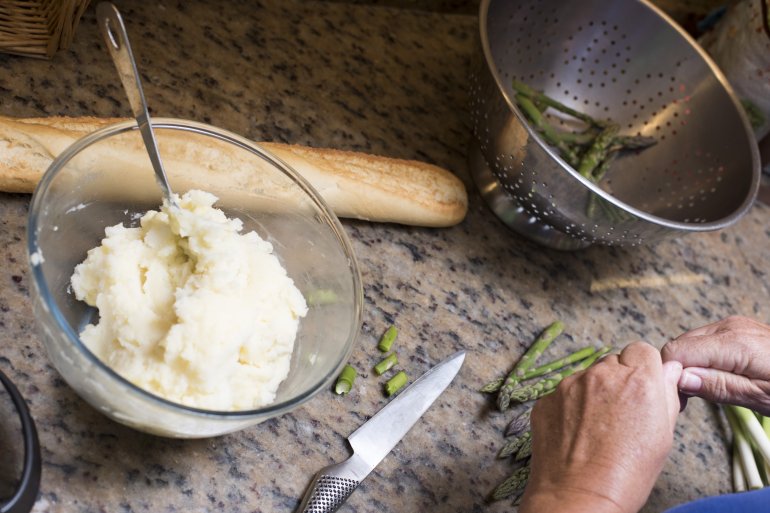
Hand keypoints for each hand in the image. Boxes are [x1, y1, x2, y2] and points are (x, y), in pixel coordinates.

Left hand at [519, 342, 682, 512]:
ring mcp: (569, 385)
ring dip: (594, 392)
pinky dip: (570, 407)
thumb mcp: (664, 434)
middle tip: (621, 413)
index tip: (643, 389)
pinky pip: (563, 393)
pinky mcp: (546, 398)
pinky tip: (577, 434)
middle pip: (613, 362)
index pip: (642, 350)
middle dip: (619, 380)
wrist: (579, 496)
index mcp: (638, 379)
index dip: (644, 369)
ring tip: (598, 428)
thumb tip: (670, 369)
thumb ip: (667, 393)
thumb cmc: (627, 473)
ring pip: (587, 377)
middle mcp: (601, 374)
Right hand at [661, 315, 769, 415]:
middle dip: (679, 372)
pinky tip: (715, 376)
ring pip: (689, 344)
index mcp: (733, 343)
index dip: (671, 376)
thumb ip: (718, 386)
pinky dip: (702, 359)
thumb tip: (680, 379)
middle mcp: (728, 327)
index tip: (678, 399)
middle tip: (691, 401)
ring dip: (690, 366)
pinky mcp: (735, 328)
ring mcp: (731, 325)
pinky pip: (704, 341)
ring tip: (707, 390)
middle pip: (679, 346)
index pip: (675, 352)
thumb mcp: (760, 397)